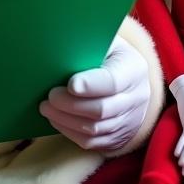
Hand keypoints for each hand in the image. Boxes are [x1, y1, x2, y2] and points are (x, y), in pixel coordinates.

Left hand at [39, 34, 150, 151]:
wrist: (128, 77)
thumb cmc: (107, 53)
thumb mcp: (104, 41)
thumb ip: (86, 45)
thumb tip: (57, 48)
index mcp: (133, 69)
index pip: (112, 82)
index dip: (91, 85)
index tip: (69, 84)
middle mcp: (137, 97)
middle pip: (102, 109)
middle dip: (71, 105)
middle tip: (49, 97)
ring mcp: (130, 120)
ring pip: (96, 129)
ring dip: (66, 121)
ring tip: (46, 108)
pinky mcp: (119, 137)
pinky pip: (93, 143)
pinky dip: (71, 133)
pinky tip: (56, 120)